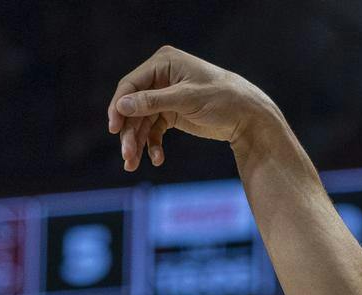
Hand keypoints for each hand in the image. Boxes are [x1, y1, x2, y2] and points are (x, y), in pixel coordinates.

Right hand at [108, 46, 275, 170]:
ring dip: (137, 143)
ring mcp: (165, 96)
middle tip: (126, 156)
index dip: (119, 106)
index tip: (114, 128)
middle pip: (134, 106)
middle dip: (129, 132)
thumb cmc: (222, 99)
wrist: (247, 116)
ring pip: (142, 121)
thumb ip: (153, 101)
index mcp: (163, 63)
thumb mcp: (186, 99)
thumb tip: (122, 105)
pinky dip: (153, 145)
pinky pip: (154, 130)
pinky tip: (157, 159)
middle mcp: (161, 77)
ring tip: (133, 164)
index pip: (131, 84)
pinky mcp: (172, 113)